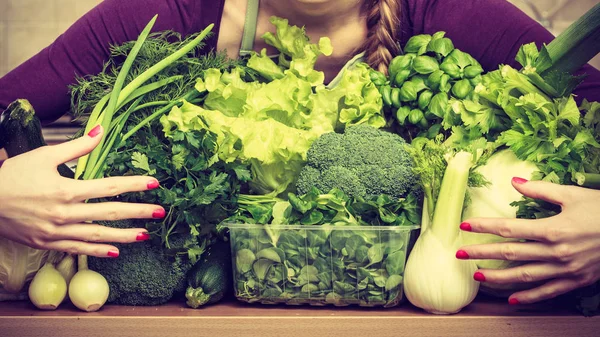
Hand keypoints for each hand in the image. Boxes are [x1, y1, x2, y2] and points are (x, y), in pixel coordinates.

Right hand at [0, 125, 164, 257]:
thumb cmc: (13, 176)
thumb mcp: (43, 156)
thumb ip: (77, 147)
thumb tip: (101, 130)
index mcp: (67, 189)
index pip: (109, 187)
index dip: (134, 185)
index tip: (154, 184)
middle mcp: (65, 213)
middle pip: (109, 213)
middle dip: (138, 212)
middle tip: (161, 212)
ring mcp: (57, 231)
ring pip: (97, 235)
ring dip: (124, 236)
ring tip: (146, 236)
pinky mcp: (48, 243)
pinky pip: (78, 249)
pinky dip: (97, 251)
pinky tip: (115, 252)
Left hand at [457, 177, 599, 304]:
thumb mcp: (573, 195)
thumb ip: (541, 189)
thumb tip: (514, 180)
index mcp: (553, 229)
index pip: (509, 228)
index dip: (484, 227)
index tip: (464, 226)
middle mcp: (555, 252)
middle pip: (510, 254)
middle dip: (481, 253)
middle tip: (459, 255)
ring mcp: (565, 270)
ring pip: (523, 276)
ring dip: (498, 278)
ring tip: (478, 277)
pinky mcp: (575, 281)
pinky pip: (547, 292)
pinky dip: (529, 297)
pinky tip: (512, 300)